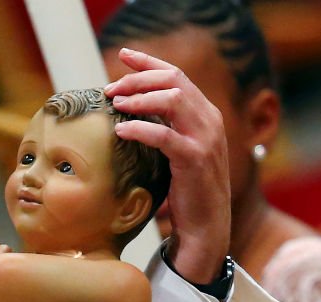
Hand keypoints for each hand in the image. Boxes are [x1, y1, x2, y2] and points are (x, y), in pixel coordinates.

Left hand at [104, 48, 230, 283]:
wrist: (206, 226)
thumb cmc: (185, 190)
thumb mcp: (174, 151)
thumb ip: (161, 127)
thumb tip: (125, 109)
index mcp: (204, 114)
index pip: (177, 75)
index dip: (149, 62)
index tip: (122, 56)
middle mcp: (209, 120)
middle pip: (173, 81)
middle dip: (138, 79)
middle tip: (110, 88)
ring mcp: (206, 139)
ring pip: (173, 100)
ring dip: (139, 99)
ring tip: (115, 104)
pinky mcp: (196, 160)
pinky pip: (165, 136)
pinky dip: (141, 129)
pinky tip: (121, 131)